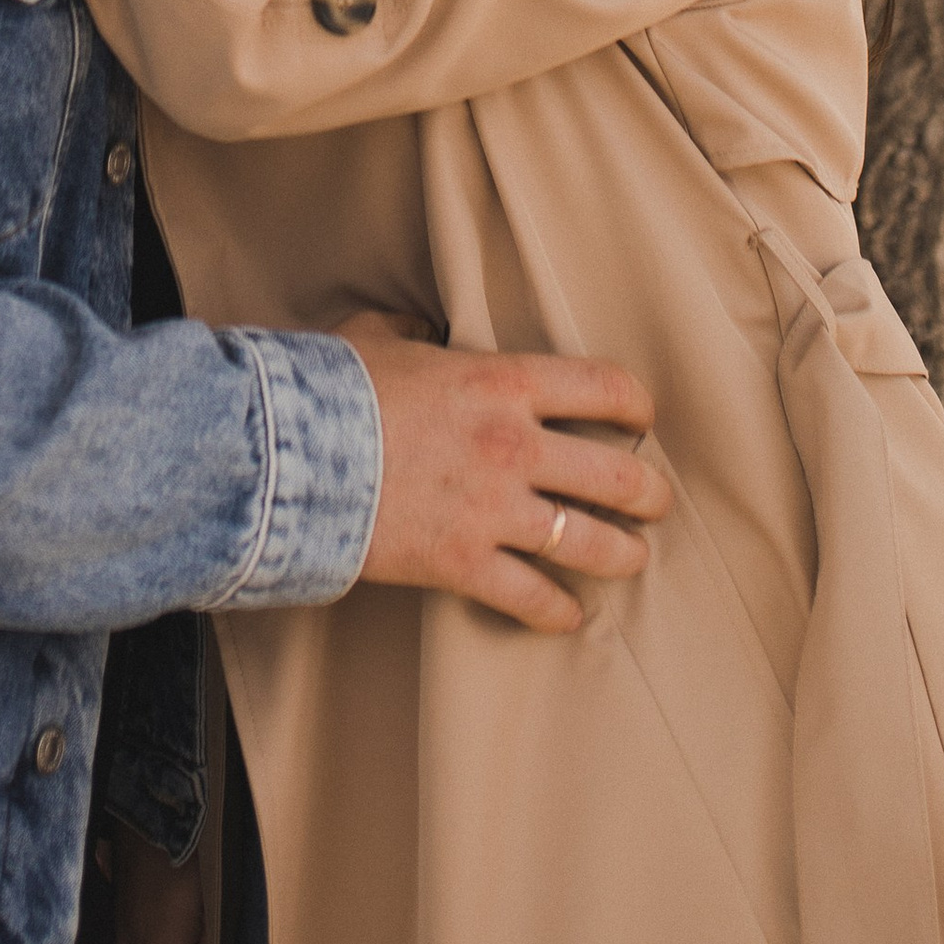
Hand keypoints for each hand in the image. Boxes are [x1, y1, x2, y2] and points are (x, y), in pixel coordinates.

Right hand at [341, 323, 667, 635]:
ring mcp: (493, 510)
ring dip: (622, 553)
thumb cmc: (331, 387)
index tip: (642, 414)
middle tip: (655, 500)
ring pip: (589, 541)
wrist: (287, 453)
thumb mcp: (378, 338)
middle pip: (615, 473)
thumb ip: (414, 332)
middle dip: (647, 491)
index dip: (635, 401)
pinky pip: (531, 597)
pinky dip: (557, 611)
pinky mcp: (462, 564)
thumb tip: (422, 329)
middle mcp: (514, 445)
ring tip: (634, 558)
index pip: (602, 386)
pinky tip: (569, 614)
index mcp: (502, 381)